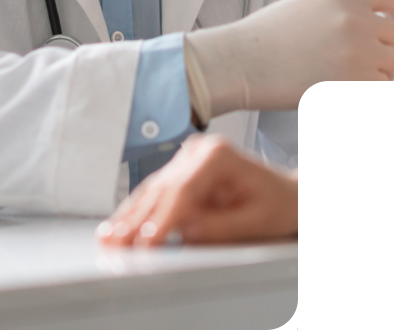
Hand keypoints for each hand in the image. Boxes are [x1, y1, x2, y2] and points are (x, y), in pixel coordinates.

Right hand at [96, 134, 297, 246]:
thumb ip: (219, 226)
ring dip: (129, 215)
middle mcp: (199, 151)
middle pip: (162, 189)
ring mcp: (187, 159)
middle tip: (115, 242)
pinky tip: (118, 225)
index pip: (183, 190)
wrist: (285, 194)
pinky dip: (136, 211)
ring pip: (152, 190)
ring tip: (108, 236)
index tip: (147, 240)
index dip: (162, 218)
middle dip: (137, 220)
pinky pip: (154, 192)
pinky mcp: (179, 171)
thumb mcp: (256, 221)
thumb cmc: (276, 204)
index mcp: (219, 155)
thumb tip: (185, 230)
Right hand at [184, 0, 393, 120]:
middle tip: (364, 62)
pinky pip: (380, 86)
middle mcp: (356, 19)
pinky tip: (343, 87)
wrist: (242, 63)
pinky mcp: (355, 81)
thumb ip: (343, 9)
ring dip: (379, 73)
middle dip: (385, 49)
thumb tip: (377, 23)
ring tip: (348, 77)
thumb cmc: (267, 37)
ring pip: (392, 64)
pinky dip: (369, 88)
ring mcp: (358, 51)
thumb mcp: (308, 5)